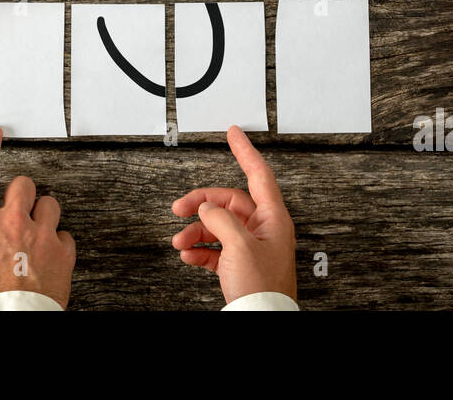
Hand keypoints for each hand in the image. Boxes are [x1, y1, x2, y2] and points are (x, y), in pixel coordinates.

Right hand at [0, 124, 75, 309]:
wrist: (11, 321)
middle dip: (21, 194)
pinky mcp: (63, 250)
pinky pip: (66, 234)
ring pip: (50, 204)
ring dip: (43, 215)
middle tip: (17, 212)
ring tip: (34, 235)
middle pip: (24, 184)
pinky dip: (58, 243)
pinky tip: (47, 257)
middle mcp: (14, 222)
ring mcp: (41, 235)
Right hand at [172, 125, 296, 303]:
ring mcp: (250, 248)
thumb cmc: (262, 288)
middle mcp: (263, 229)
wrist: (260, 320)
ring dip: (195, 232)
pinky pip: (215, 249)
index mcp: (273, 218)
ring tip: (179, 240)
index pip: (258, 174)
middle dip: (202, 205)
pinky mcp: (239, 266)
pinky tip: (187, 254)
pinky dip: (199, 250)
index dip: (244, 151)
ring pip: (218, 227)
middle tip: (179, 208)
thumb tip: (207, 208)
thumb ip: (222, 220)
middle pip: (228, 203)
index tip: (234, 133)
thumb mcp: (240, 246)